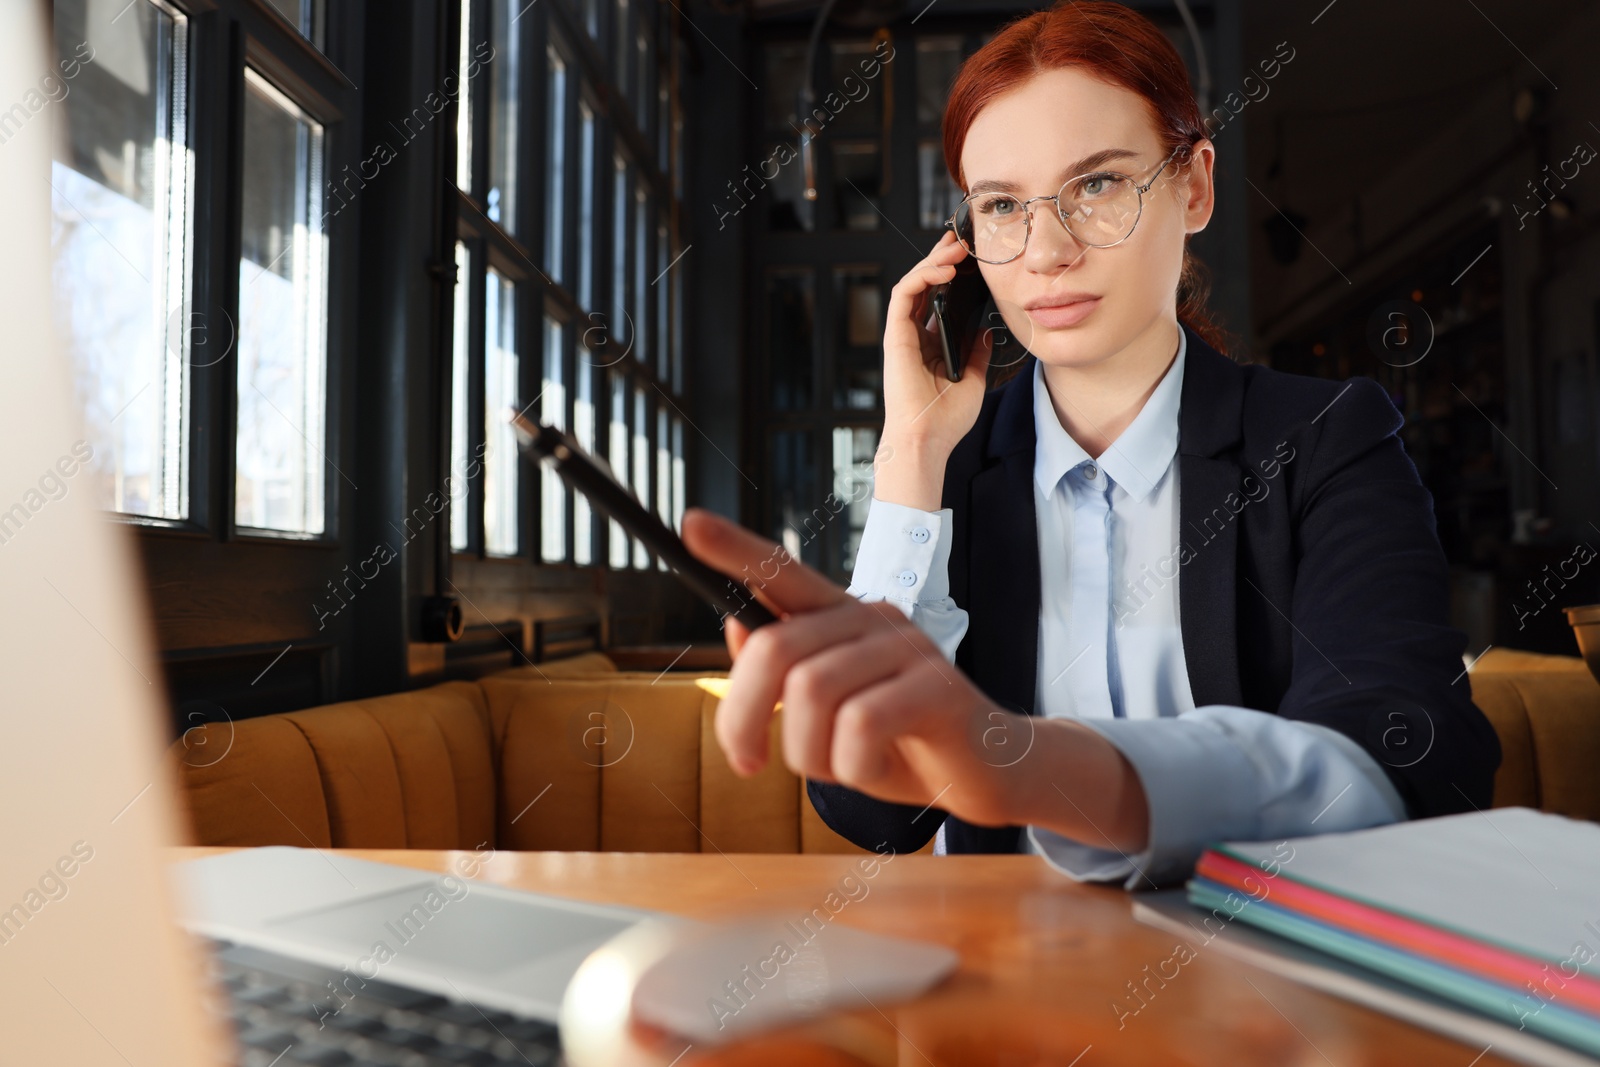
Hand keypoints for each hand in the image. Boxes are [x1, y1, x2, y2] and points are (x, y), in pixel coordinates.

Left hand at [680, 507, 1027, 827]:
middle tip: (745, 763)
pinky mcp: (937, 687)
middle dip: (742, 715)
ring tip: (835, 767)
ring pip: (811, 692)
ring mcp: (908, 647)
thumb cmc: (900, 743)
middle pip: (775, 650)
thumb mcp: (828, 717)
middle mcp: (873, 618)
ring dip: (807, 751)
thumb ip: (785, 674)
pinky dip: (851, 765)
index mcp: (841, 618)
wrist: (988, 775)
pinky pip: (860, 724)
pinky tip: (874, 768)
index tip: (688, 525)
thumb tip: (737, 623)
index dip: (735, 550)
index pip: (784, 573)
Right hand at [881, 231, 993, 458]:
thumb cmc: (946, 419)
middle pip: (925, 286)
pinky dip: (922, 276)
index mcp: (930, 345)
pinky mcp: (895, 335)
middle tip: (963, 241)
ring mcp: (902, 334)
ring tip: (956, 247)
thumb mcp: (974, 378)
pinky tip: (945, 269)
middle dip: (942, 259)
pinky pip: (904, 294)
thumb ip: (977, 352)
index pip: (938, 300)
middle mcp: (914, 336)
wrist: (927, 439)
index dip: (951, 276)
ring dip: (934, 261)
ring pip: (913, 283)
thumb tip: (987, 329)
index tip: (971, 259)